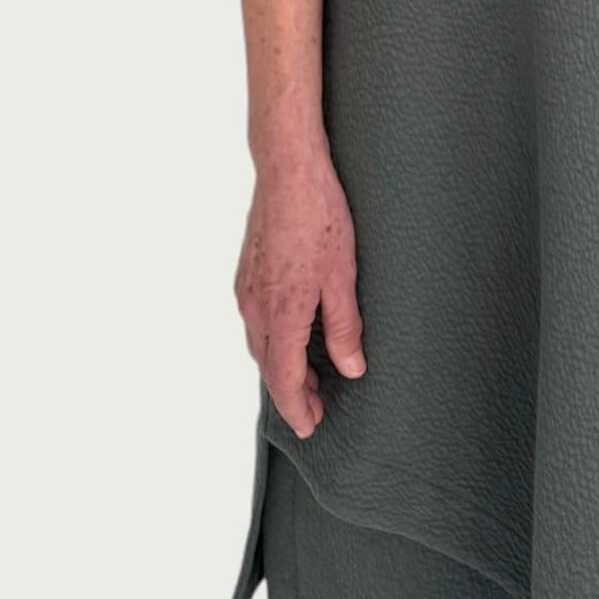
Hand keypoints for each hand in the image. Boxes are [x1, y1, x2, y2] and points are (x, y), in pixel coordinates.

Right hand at [234, 143, 367, 436]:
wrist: (287, 170)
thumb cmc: (319, 216)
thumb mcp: (344, 276)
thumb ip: (344, 328)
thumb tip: (351, 368)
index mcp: (281, 315)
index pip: (285, 380)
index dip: (298, 409)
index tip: (311, 428)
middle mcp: (255, 308)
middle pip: (269, 367)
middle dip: (292, 393)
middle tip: (317, 409)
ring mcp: (246, 290)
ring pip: (260, 345)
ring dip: (282, 367)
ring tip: (310, 377)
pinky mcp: (246, 273)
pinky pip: (255, 322)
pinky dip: (273, 341)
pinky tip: (292, 335)